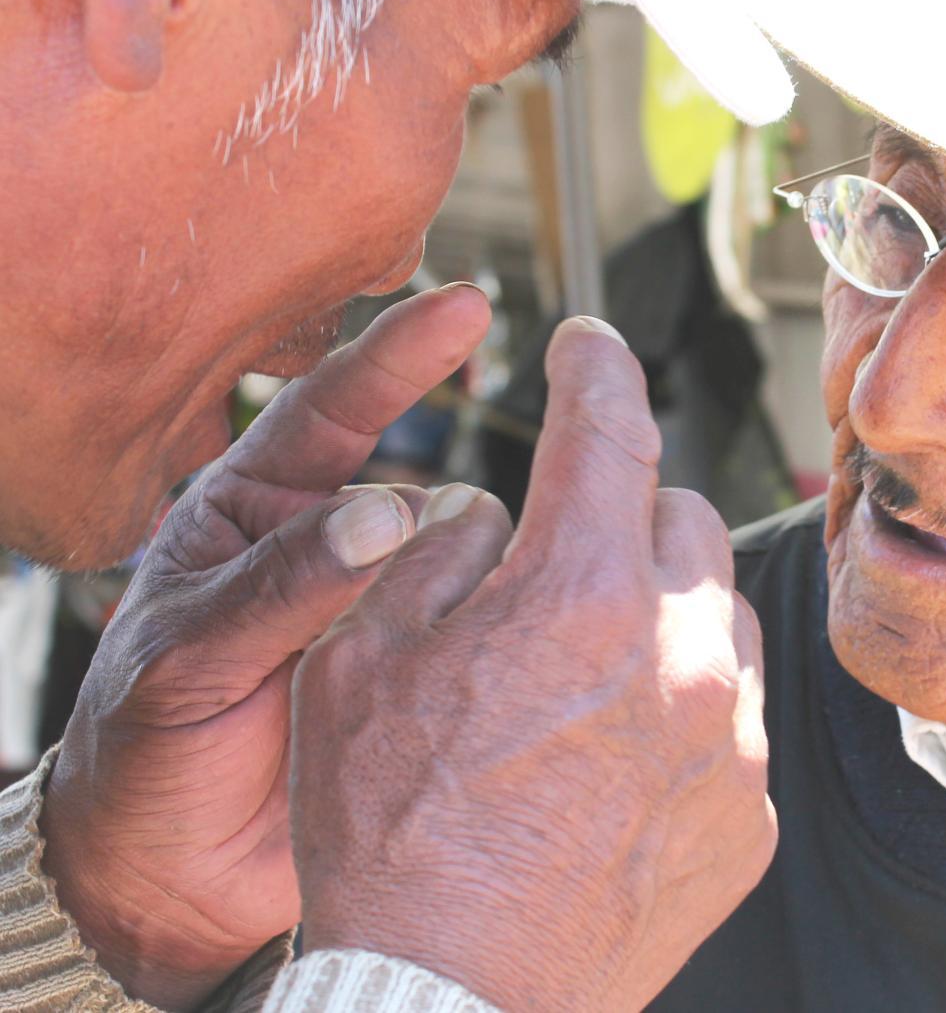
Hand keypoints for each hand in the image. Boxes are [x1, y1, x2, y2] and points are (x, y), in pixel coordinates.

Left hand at [38, 286, 492, 1009]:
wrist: (166, 881)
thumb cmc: (143, 755)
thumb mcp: (185, 660)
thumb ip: (279, 588)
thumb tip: (383, 519)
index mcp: (252, 516)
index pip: (332, 411)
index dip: (400, 353)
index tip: (466, 307)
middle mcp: (329, 552)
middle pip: (424, 483)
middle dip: (482, 474)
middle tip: (559, 434)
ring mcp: (382, 615)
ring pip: (465, 562)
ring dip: (500, 565)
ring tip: (535, 574)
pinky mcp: (421, 677)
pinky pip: (477, 635)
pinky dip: (513, 626)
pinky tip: (547, 627)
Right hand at [291, 317, 774, 1011]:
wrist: (450, 1001)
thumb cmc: (391, 838)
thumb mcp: (361, 666)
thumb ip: (434, 556)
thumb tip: (486, 511)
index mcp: (581, 595)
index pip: (608, 429)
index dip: (595, 367)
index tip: (588, 344)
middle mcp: (681, 653)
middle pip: (680, 519)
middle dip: (622, 520)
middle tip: (559, 567)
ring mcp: (731, 738)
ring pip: (720, 615)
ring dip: (664, 615)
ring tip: (586, 677)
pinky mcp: (750, 812)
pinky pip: (735, 718)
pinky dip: (686, 713)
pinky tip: (616, 763)